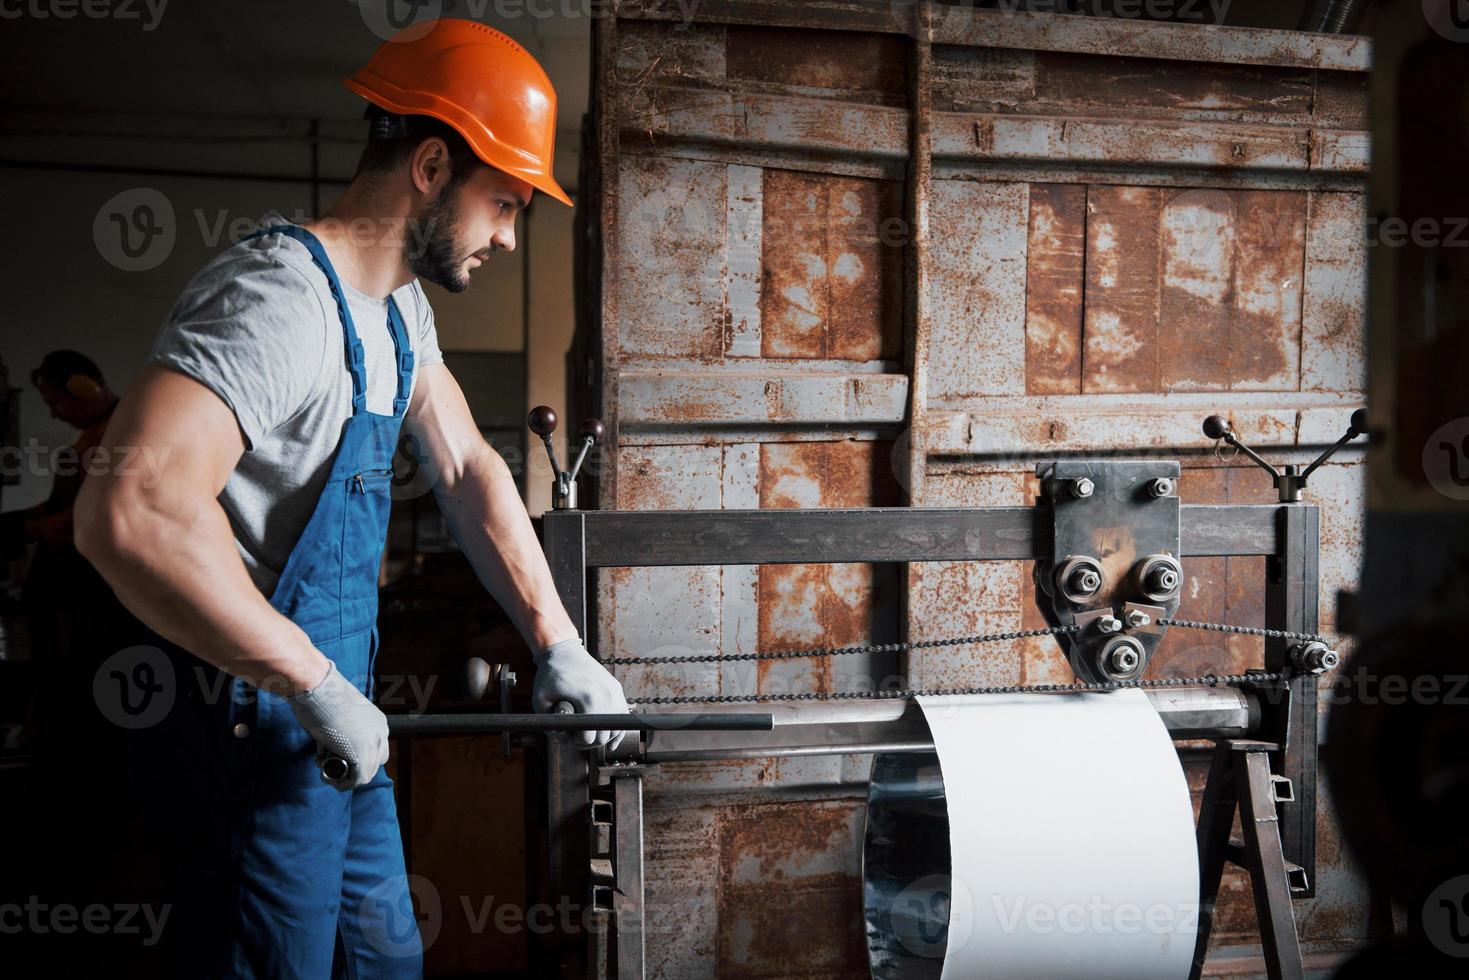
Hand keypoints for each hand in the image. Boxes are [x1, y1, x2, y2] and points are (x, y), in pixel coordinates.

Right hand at [286, 660, 389, 789]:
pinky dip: (340, 783)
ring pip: (365, 774)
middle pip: (374, 763)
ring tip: (322, 764)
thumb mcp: (337, 714)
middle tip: (327, 761)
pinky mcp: (363, 756)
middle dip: (351, 768)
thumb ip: (342, 731)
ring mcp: (374, 745)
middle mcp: (381, 732)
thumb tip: (330, 747)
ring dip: (343, 776)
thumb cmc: (322, 696)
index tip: (334, 753)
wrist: (319, 689)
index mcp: (377, 721)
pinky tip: (325, 775)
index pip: (375, 748)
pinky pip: (357, 781)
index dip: (355, 757)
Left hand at [532, 638, 628, 750]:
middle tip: (575, 737)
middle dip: (588, 742)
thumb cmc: (550, 675)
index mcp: (589, 701)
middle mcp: (607, 698)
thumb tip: (564, 738)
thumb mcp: (540, 700)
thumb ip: (548, 724)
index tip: (567, 736)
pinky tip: (611, 742)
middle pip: (603, 737)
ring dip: (602, 737)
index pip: (588, 738)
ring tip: (587, 734)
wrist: (564, 651)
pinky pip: (623, 717)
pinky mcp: (617, 690)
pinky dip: (618, 730)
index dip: (574, 742)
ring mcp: (614, 694)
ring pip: (615, 730)